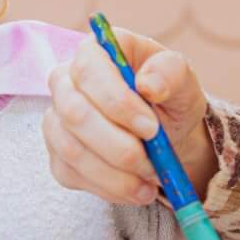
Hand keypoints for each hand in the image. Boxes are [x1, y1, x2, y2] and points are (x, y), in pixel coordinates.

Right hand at [43, 27, 213, 205]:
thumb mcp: (183, 81)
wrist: (166, 132)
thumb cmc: (170, 97)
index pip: (89, 71)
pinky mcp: (57, 155)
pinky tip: (136, 188)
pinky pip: (73, 175)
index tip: (152, 129)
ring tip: (151, 179)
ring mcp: (57, 120)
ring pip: (72, 151)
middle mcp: (66, 82)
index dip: (118, 103)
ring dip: (116, 174)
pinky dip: (109, 188)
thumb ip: (171, 73)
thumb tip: (148, 84)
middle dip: (118, 146)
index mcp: (95, 51)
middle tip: (154, 163)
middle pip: (74, 114)